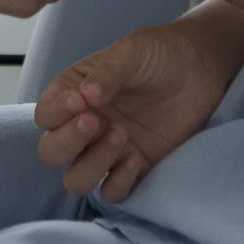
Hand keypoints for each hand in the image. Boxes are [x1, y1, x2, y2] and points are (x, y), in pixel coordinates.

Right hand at [34, 22, 231, 201]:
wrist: (198, 70)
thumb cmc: (156, 54)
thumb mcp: (129, 51)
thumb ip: (107, 72)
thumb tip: (86, 96)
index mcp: (71, 93)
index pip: (45, 115)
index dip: (56, 113)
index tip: (80, 101)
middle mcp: (83, 126)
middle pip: (52, 153)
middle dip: (68, 142)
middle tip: (96, 122)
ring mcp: (106, 151)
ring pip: (77, 179)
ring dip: (93, 164)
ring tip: (122, 136)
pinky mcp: (134, 170)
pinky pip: (113, 192)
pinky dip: (118, 182)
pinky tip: (136, 159)